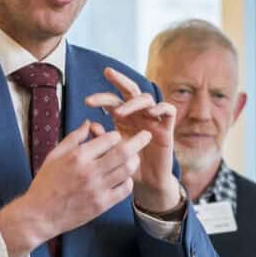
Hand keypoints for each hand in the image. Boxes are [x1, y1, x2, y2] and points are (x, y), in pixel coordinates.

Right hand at [0, 120, 151, 256]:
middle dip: (139, 141)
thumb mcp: (54, 156)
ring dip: (134, 161)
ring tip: (135, 157)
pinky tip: (124, 177)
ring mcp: (97, 189)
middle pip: (124, 152)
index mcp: (77, 157)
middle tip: (147, 136)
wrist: (39, 216)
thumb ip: (74, 138)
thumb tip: (89, 123)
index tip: (117, 136)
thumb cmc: (45, 183)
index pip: (108, 139)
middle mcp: (89, 172)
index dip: (116, 135)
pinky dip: (128, 181)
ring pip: (127, 170)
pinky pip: (124, 189)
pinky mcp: (102, 205)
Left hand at [84, 67, 180, 211]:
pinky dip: (160, 108)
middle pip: (130, 91)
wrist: (147, 183)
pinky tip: (151, 112)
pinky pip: (168, 110)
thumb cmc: (127, 167)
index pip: (113, 101)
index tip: (87, 102)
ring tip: (119, 112)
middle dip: (119, 80)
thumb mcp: (111, 153)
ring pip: (147, 99)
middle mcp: (138, 115)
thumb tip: (92, 124)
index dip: (101, 98)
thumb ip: (102, 139)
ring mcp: (153, 120)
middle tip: (108, 73)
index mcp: (123, 118)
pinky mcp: (167, 128)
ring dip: (133, 102)